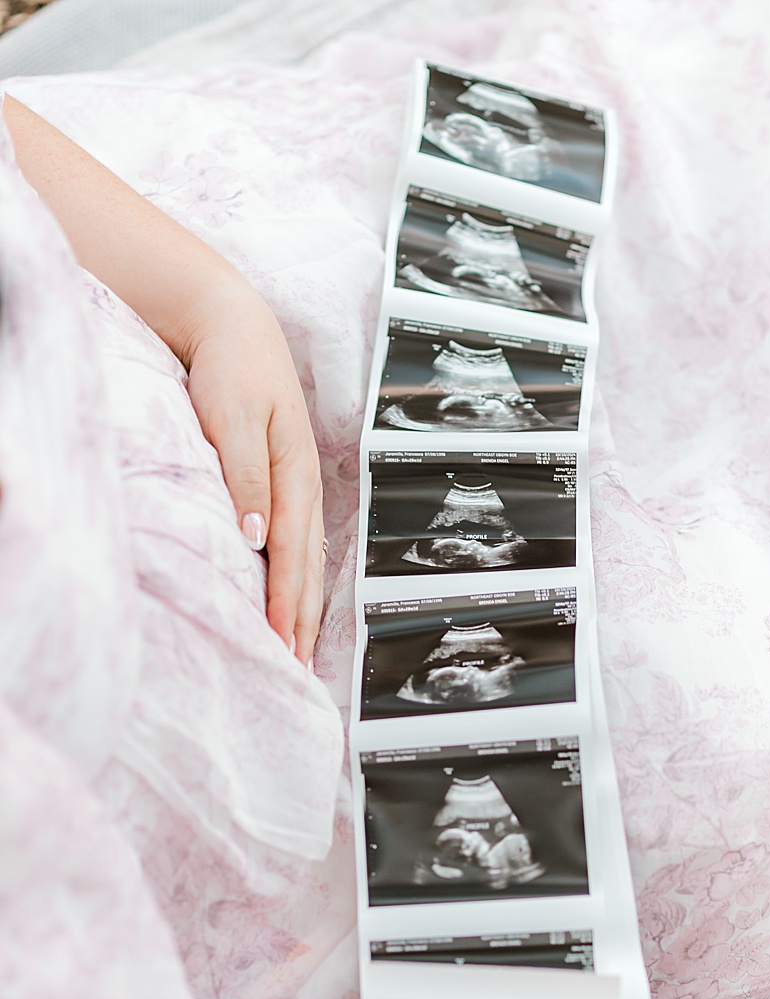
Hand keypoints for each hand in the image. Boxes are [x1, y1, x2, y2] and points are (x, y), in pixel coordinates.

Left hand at [183, 298, 324, 662]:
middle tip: (295, 671)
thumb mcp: (233, 419)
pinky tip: (297, 602)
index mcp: (293, 475)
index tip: (279, 646)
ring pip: (309, 563)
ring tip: (300, 651)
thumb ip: (245, 478)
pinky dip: (302, 582)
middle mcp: (303, 488)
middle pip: (308, 569)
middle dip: (302, 623)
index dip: (286, 605)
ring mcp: (300, 488)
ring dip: (306, 609)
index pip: (290, 556)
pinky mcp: (286, 486)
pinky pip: (301, 547)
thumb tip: (256, 537)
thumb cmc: (231, 369)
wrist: (234, 326)